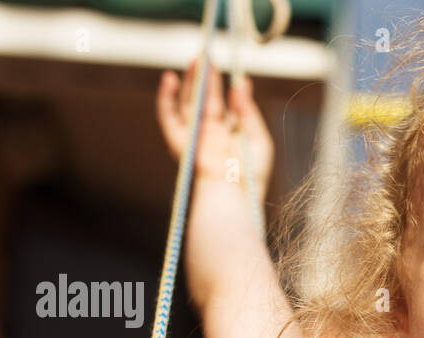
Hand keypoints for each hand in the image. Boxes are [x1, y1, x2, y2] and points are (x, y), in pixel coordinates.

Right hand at [156, 57, 273, 189]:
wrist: (233, 194)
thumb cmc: (250, 176)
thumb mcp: (258, 140)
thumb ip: (248, 112)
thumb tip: (240, 84)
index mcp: (229, 140)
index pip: (230, 111)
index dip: (235, 93)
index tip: (242, 79)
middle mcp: (210, 137)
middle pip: (206, 102)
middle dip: (208, 79)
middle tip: (210, 57)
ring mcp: (194, 138)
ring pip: (188, 103)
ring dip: (191, 81)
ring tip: (198, 58)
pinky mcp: (179, 141)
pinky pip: (168, 116)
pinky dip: (166, 97)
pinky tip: (170, 79)